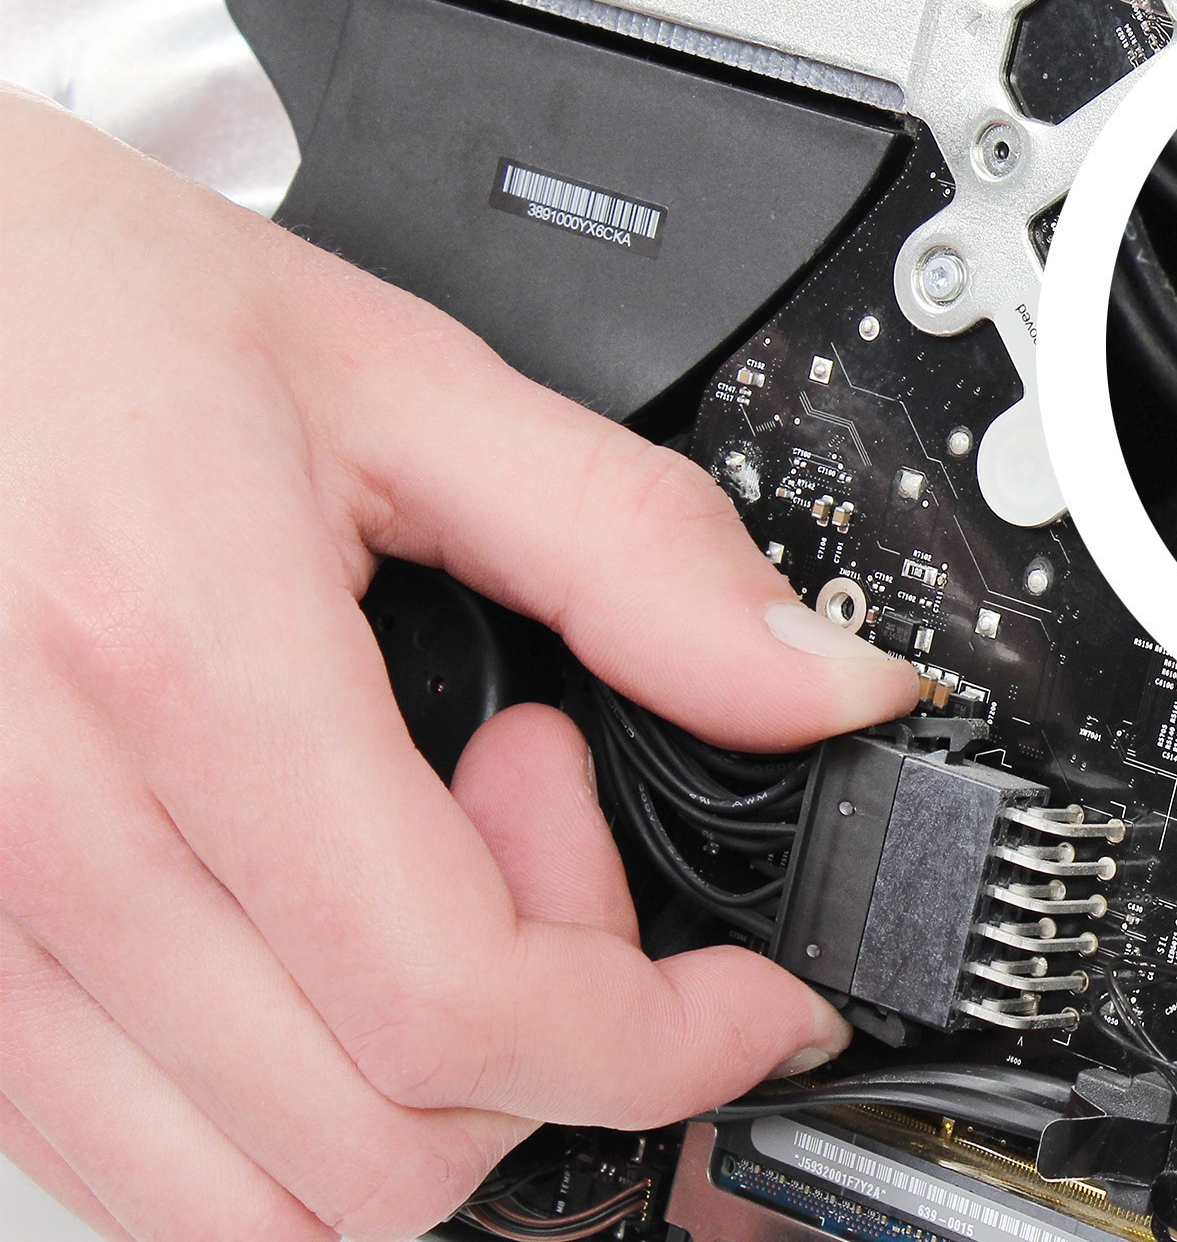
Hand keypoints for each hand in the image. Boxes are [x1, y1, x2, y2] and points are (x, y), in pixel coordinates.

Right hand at [0, 87, 915, 1240]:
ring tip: (427, 869)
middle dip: (554, 1041)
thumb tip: (818, 683)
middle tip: (549, 829)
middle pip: (375, 1146)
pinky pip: (125, 1151)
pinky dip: (281, 1097)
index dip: (664, 1044)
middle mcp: (36, 825)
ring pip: (244, 1205)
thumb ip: (632, 546)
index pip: (458, 1006)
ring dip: (415, 1089)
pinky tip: (311, 916)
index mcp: (183, 663)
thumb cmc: (72, 304)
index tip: (746, 1004)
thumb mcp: (394, 378)